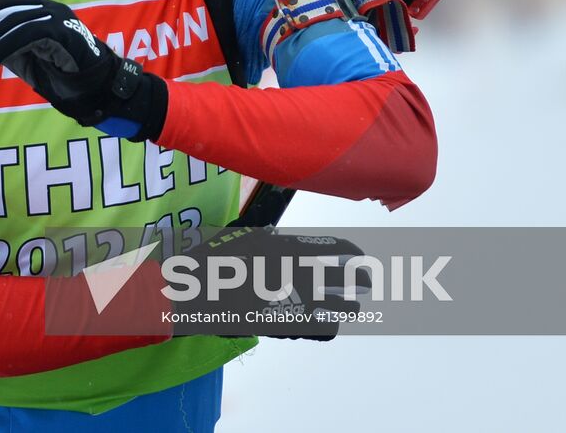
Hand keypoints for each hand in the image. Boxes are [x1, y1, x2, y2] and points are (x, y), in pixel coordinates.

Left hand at [0, 0, 166, 140]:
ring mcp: (56, 16)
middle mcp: (44, 7)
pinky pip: (29, 34)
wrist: (98, 89)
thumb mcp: (23, 59)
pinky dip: (5, 46)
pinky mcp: (65, 31)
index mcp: (35, 9)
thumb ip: (3, 48)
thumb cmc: (61, 74)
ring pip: (11, 21)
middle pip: (0, 9)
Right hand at [167, 226, 369, 340]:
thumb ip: (268, 237)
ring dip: (348, 306)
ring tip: (353, 306)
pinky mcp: (287, 326)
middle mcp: (299, 275)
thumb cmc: (217, 259)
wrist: (198, 294)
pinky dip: (327, 325)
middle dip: (360, 279)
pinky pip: (319, 329)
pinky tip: (327, 321)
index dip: (351, 250)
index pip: (336, 248)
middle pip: (346, 278)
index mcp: (291, 248)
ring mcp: (295, 303)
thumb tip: (278, 236)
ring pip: (338, 308)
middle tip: (367, 281)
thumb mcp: (243, 236)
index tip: (359, 254)